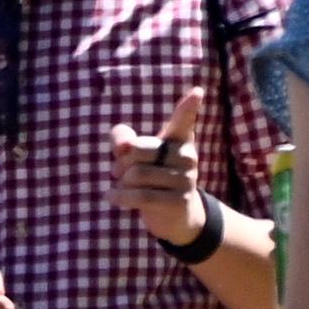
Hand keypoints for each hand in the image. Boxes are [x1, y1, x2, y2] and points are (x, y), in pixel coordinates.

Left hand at [109, 85, 210, 247]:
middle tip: (117, 173)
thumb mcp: (137, 159)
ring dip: (121, 183)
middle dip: (120, 162)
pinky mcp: (179, 200)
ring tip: (122, 188)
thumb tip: (122, 140)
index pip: (183, 120)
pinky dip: (121, 196)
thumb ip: (125, 143)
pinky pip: (141, 195)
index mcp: (179, 140)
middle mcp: (186, 156)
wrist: (177, 217)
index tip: (197, 91)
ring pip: (136, 175)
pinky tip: (112, 197)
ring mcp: (186, 179)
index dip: (188, 106)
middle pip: (138, 149)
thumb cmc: (153, 180)